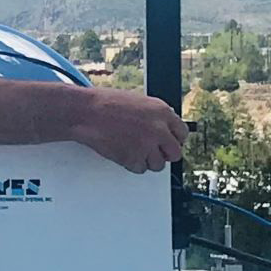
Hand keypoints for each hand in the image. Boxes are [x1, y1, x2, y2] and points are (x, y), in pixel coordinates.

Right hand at [71, 86, 187, 173]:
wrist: (88, 112)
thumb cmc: (107, 103)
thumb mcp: (140, 101)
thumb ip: (156, 115)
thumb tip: (165, 127)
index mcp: (162, 112)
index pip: (182, 134)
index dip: (174, 140)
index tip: (169, 143)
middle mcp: (158, 129)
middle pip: (175, 153)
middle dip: (165, 154)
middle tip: (154, 152)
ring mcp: (147, 145)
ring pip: (158, 165)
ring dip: (148, 161)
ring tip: (134, 150)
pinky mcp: (133, 158)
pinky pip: (140, 169)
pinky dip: (133, 165)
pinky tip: (124, 152)